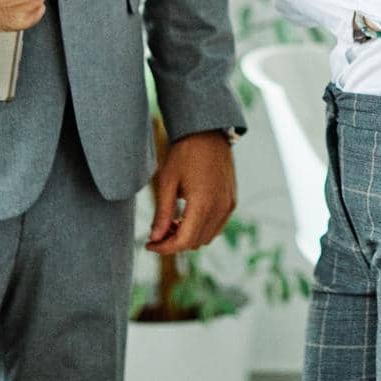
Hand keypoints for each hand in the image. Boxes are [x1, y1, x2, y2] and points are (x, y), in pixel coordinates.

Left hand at [147, 131, 236, 253]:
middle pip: (195, 243)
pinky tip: (187, 216)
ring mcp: (228, 205)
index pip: (183, 241)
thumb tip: (154, 238)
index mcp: (202, 204)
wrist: (207, 132)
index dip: (164, 248)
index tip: (149, 244)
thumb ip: (162, 213)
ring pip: (207, 238)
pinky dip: (201, 228)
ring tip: (171, 223)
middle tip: (157, 232)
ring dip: (189, 236)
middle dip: (174, 242)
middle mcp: (219, 208)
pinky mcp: (231, 201)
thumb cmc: (184, 153)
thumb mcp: (167, 182)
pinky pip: (217, 226)